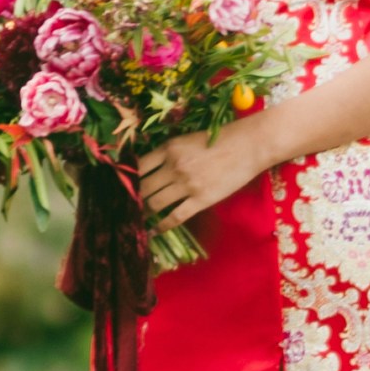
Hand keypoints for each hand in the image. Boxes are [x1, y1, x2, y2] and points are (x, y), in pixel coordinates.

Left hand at [133, 118, 282, 226]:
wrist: (248, 146)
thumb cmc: (219, 139)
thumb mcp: (187, 139)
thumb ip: (168, 153)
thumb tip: (147, 168)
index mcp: (169, 148)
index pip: (138, 167)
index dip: (127, 179)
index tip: (121, 187)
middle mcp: (174, 166)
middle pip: (143, 188)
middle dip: (132, 199)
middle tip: (125, 207)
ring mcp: (187, 184)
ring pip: (155, 204)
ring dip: (144, 212)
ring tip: (137, 218)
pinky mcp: (201, 200)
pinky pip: (175, 217)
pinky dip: (161, 226)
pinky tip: (154, 231)